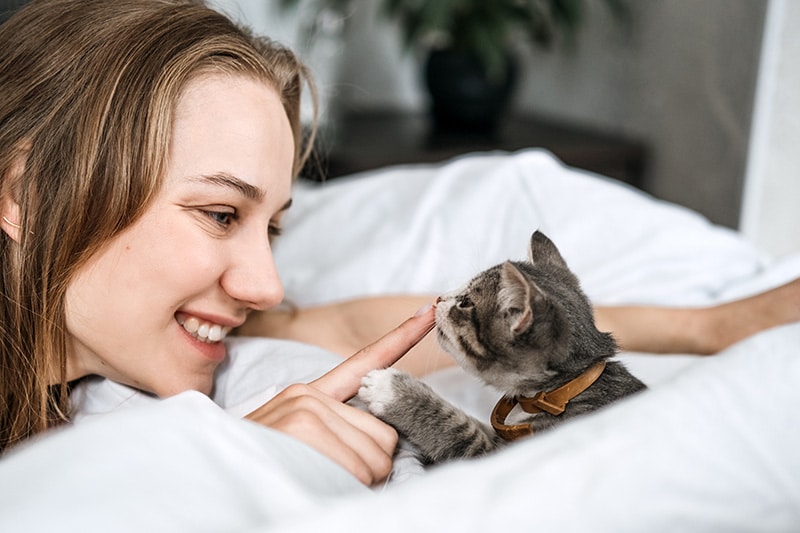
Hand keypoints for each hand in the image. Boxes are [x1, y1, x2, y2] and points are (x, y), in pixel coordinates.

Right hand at [244, 304, 434, 485]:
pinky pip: (359, 469)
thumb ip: (336, 434)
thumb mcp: (295, 446)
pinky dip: (345, 487)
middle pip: (384, 434)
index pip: (365, 361)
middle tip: (329, 475)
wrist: (208, 482)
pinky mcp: (302, 426)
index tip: (430, 310)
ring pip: (377, 457)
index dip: (402, 335)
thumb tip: (381, 447)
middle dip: (370, 466)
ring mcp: (305, 408)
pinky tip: (311, 482)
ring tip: (314, 479)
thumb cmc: (259, 469)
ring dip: (357, 481)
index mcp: (309, 396)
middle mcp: (308, 395)